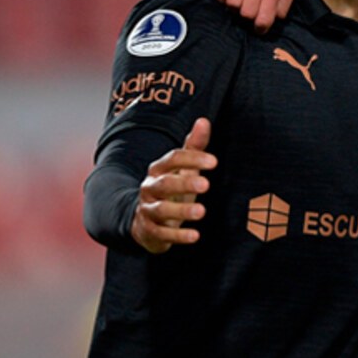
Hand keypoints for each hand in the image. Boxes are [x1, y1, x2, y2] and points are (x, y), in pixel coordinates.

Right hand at [130, 118, 216, 253]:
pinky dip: (177, 235)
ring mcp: (147, 210)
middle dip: (184, 183)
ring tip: (202, 211)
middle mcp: (150, 188)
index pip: (172, 159)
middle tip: (206, 185)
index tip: (214, 161)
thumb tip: (204, 121)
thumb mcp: (183, 169)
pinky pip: (161, 233)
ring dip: (182, 210)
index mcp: (159, 169)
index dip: (192, 158)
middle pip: (165, 183)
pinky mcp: (149, 230)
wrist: (142, 219)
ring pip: (161, 209)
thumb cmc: (172, 189)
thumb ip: (194, 146)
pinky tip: (195, 236)